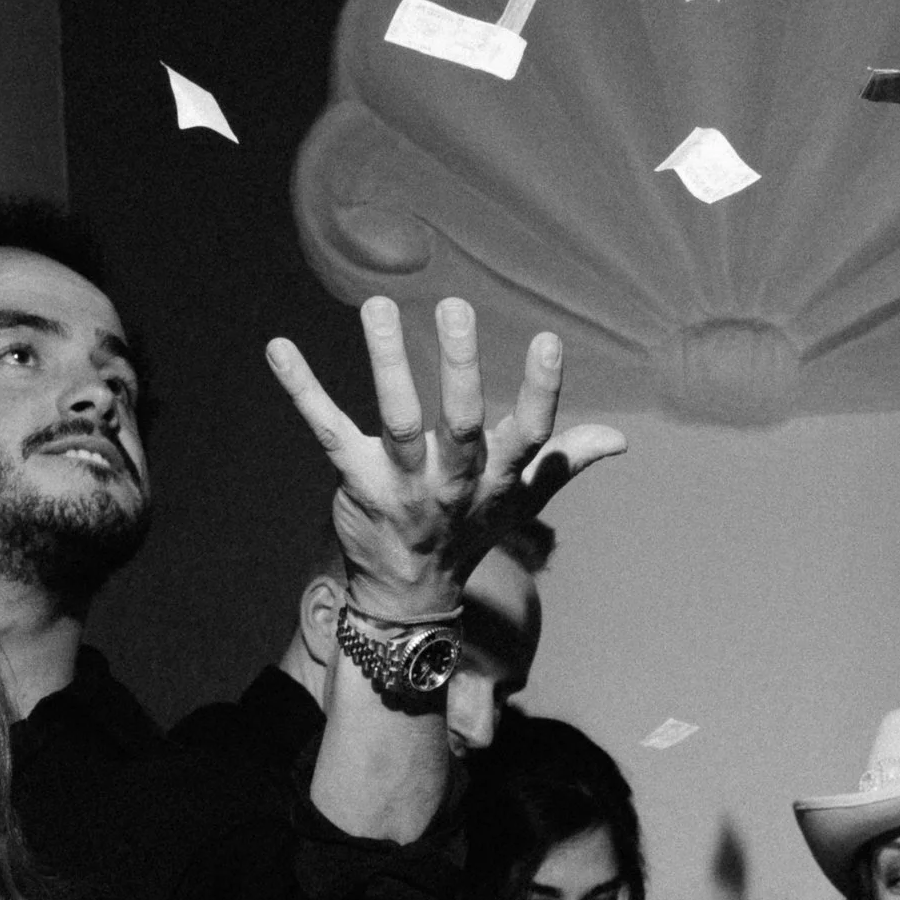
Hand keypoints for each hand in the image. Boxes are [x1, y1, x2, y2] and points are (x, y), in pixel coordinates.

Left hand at [264, 295, 625, 619]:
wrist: (409, 594)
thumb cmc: (471, 531)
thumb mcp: (522, 499)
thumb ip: (565, 461)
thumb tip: (620, 441)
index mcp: (496, 481)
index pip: (528, 437)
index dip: (540, 392)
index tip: (548, 341)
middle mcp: (452, 483)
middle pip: (461, 425)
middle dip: (460, 368)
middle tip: (456, 307)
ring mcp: (402, 484)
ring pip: (396, 422)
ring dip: (386, 363)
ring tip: (375, 305)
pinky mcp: (355, 480)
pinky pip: (327, 430)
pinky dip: (302, 388)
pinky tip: (278, 347)